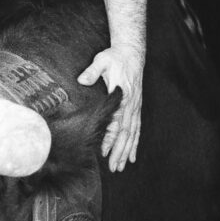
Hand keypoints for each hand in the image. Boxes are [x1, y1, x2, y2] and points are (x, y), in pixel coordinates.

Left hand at [77, 45, 142, 171]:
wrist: (132, 52)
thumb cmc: (115, 58)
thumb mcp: (102, 60)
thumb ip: (92, 71)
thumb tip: (82, 80)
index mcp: (122, 96)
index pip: (117, 122)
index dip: (111, 138)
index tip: (104, 151)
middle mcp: (131, 104)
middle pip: (126, 133)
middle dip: (120, 151)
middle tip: (115, 168)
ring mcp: (135, 107)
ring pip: (133, 134)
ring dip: (128, 151)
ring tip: (122, 166)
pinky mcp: (136, 107)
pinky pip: (137, 129)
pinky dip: (135, 143)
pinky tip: (132, 156)